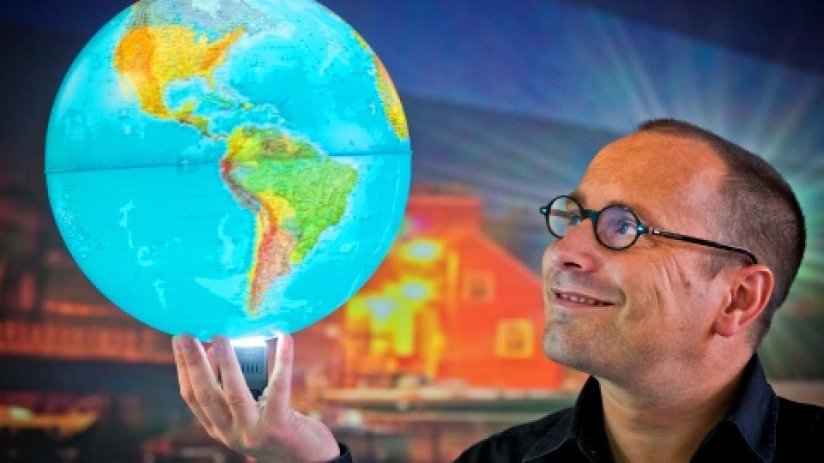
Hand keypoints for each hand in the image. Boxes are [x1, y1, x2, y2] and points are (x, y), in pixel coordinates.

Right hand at [172, 333, 340, 462]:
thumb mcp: (249, 414)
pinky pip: (278, 389)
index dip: (184, 369)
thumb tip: (221, 350)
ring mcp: (253, 432)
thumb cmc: (276, 429)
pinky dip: (282, 362)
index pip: (193, 397)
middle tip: (186, 335)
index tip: (180, 343)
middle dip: (194, 363)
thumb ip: (235, 390)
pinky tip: (284, 340)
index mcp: (219, 428)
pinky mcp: (279, 426)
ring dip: (226, 363)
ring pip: (234, 394)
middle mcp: (231, 433)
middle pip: (206, 394)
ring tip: (220, 338)